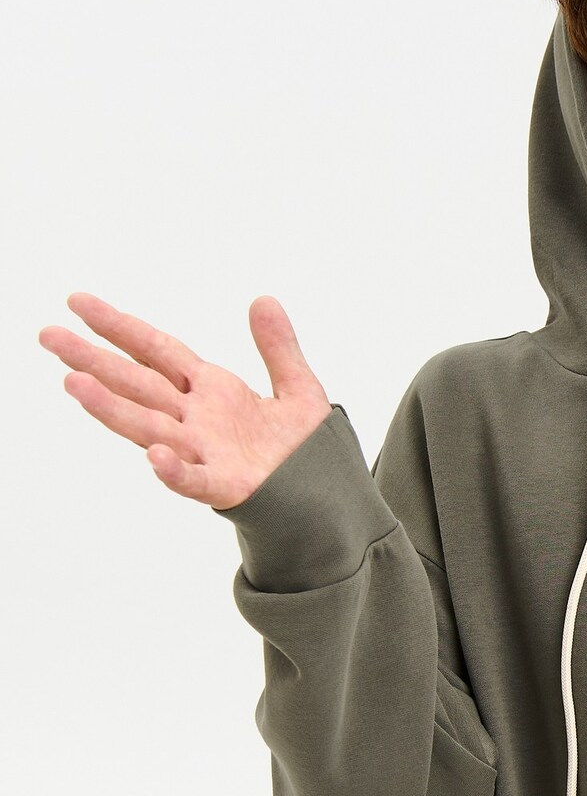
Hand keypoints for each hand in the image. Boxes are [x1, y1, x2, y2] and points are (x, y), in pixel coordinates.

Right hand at [38, 293, 333, 509]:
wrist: (329, 497)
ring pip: (150, 427)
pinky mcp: (226, 486)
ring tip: (76, 385)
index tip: (78, 303)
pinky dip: (174, 471)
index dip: (119, 326)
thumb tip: (263, 299)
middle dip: (93, 360)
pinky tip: (155, 457)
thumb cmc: (307, 449)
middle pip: (137, 383)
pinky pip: (194, 480)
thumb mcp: (299, 388)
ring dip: (113, 409)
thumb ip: (279, 347)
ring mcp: (206, 453)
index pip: (156, 351)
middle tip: (48, 336)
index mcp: (212, 390)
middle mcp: (197, 419)